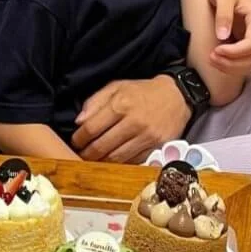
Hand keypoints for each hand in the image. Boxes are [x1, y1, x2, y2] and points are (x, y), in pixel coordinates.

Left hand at [71, 77, 190, 162]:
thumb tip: (79, 122)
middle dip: (87, 153)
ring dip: (101, 162)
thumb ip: (95, 102)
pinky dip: (120, 164)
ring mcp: (146, 137)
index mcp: (121, 104)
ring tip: (94, 160)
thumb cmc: (142, 91)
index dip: (79, 138)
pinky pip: (133, 162)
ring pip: (116, 158)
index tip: (75, 141)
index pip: (92, 128)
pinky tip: (113, 161)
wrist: (176, 97)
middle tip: (81, 154)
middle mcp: (133, 122)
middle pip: (102, 147)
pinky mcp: (156, 148)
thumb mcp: (117, 87)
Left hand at [208, 0, 250, 75]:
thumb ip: (223, 15)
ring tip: (213, 59)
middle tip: (212, 58)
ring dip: (231, 66)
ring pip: (250, 62)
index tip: (216, 51)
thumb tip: (223, 36)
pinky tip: (218, 59)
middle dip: (232, 62)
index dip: (234, 53)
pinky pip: (245, 59)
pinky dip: (232, 63)